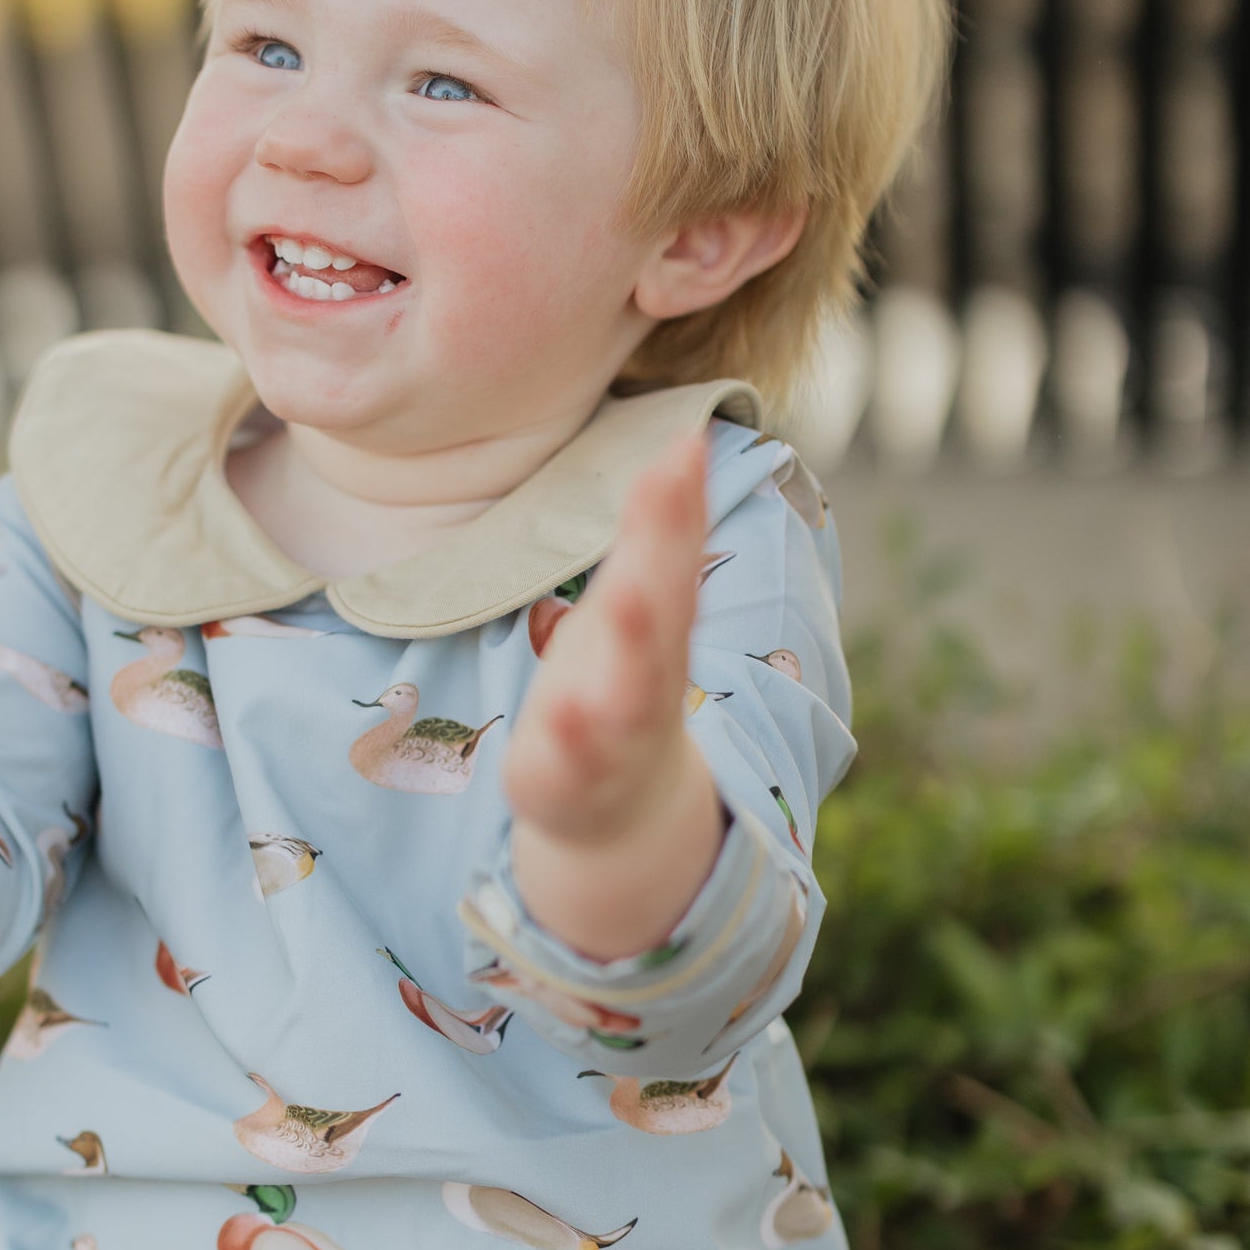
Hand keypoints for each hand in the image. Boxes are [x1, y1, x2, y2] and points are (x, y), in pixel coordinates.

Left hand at [503, 432, 724, 961]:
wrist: (620, 812)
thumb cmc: (622, 684)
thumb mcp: (638, 604)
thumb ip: (658, 533)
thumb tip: (684, 438)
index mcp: (658, 622)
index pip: (675, 552)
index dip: (682, 497)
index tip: (688, 437)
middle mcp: (649, 671)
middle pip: (664, 607)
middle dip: (667, 548)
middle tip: (672, 476)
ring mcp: (615, 730)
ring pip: (630, 688)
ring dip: (632, 643)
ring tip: (625, 596)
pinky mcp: (569, 777)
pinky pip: (570, 759)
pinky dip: (569, 739)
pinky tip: (560, 715)